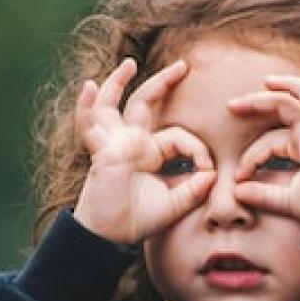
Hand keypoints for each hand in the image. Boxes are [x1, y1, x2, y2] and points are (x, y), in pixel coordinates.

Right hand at [73, 58, 216, 244]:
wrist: (110, 237)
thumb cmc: (137, 221)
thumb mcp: (175, 204)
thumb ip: (194, 189)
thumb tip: (212, 174)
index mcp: (149, 153)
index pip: (178, 136)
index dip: (198, 149)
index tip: (209, 170)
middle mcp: (130, 143)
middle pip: (145, 104)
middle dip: (163, 83)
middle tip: (183, 66)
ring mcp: (113, 144)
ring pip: (113, 105)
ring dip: (118, 82)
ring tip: (129, 63)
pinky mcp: (102, 152)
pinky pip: (90, 126)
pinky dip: (86, 106)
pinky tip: (89, 88)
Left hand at [227, 75, 299, 220]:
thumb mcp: (286, 201)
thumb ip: (263, 195)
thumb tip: (236, 192)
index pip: (271, 140)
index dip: (252, 156)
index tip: (238, 177)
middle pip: (285, 107)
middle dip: (258, 102)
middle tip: (231, 107)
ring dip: (289, 86)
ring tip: (267, 82)